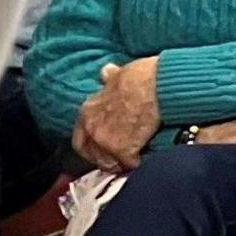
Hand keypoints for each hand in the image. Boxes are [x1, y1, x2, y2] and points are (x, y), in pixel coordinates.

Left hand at [74, 55, 160, 171]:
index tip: (103, 147)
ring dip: (121, 163)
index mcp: (87, 112)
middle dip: (105, 158)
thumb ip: (109, 78)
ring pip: (109, 163)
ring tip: (133, 161)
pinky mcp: (123, 150)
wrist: (155, 85)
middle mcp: (91, 129)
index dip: (92, 145)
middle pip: (92, 155)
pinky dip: (137, 163)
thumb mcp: (118, 74)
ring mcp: (105, 141)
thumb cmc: (140, 77)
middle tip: (119, 158)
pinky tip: (145, 158)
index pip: (80, 139)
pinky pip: (129, 164)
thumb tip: (107, 71)